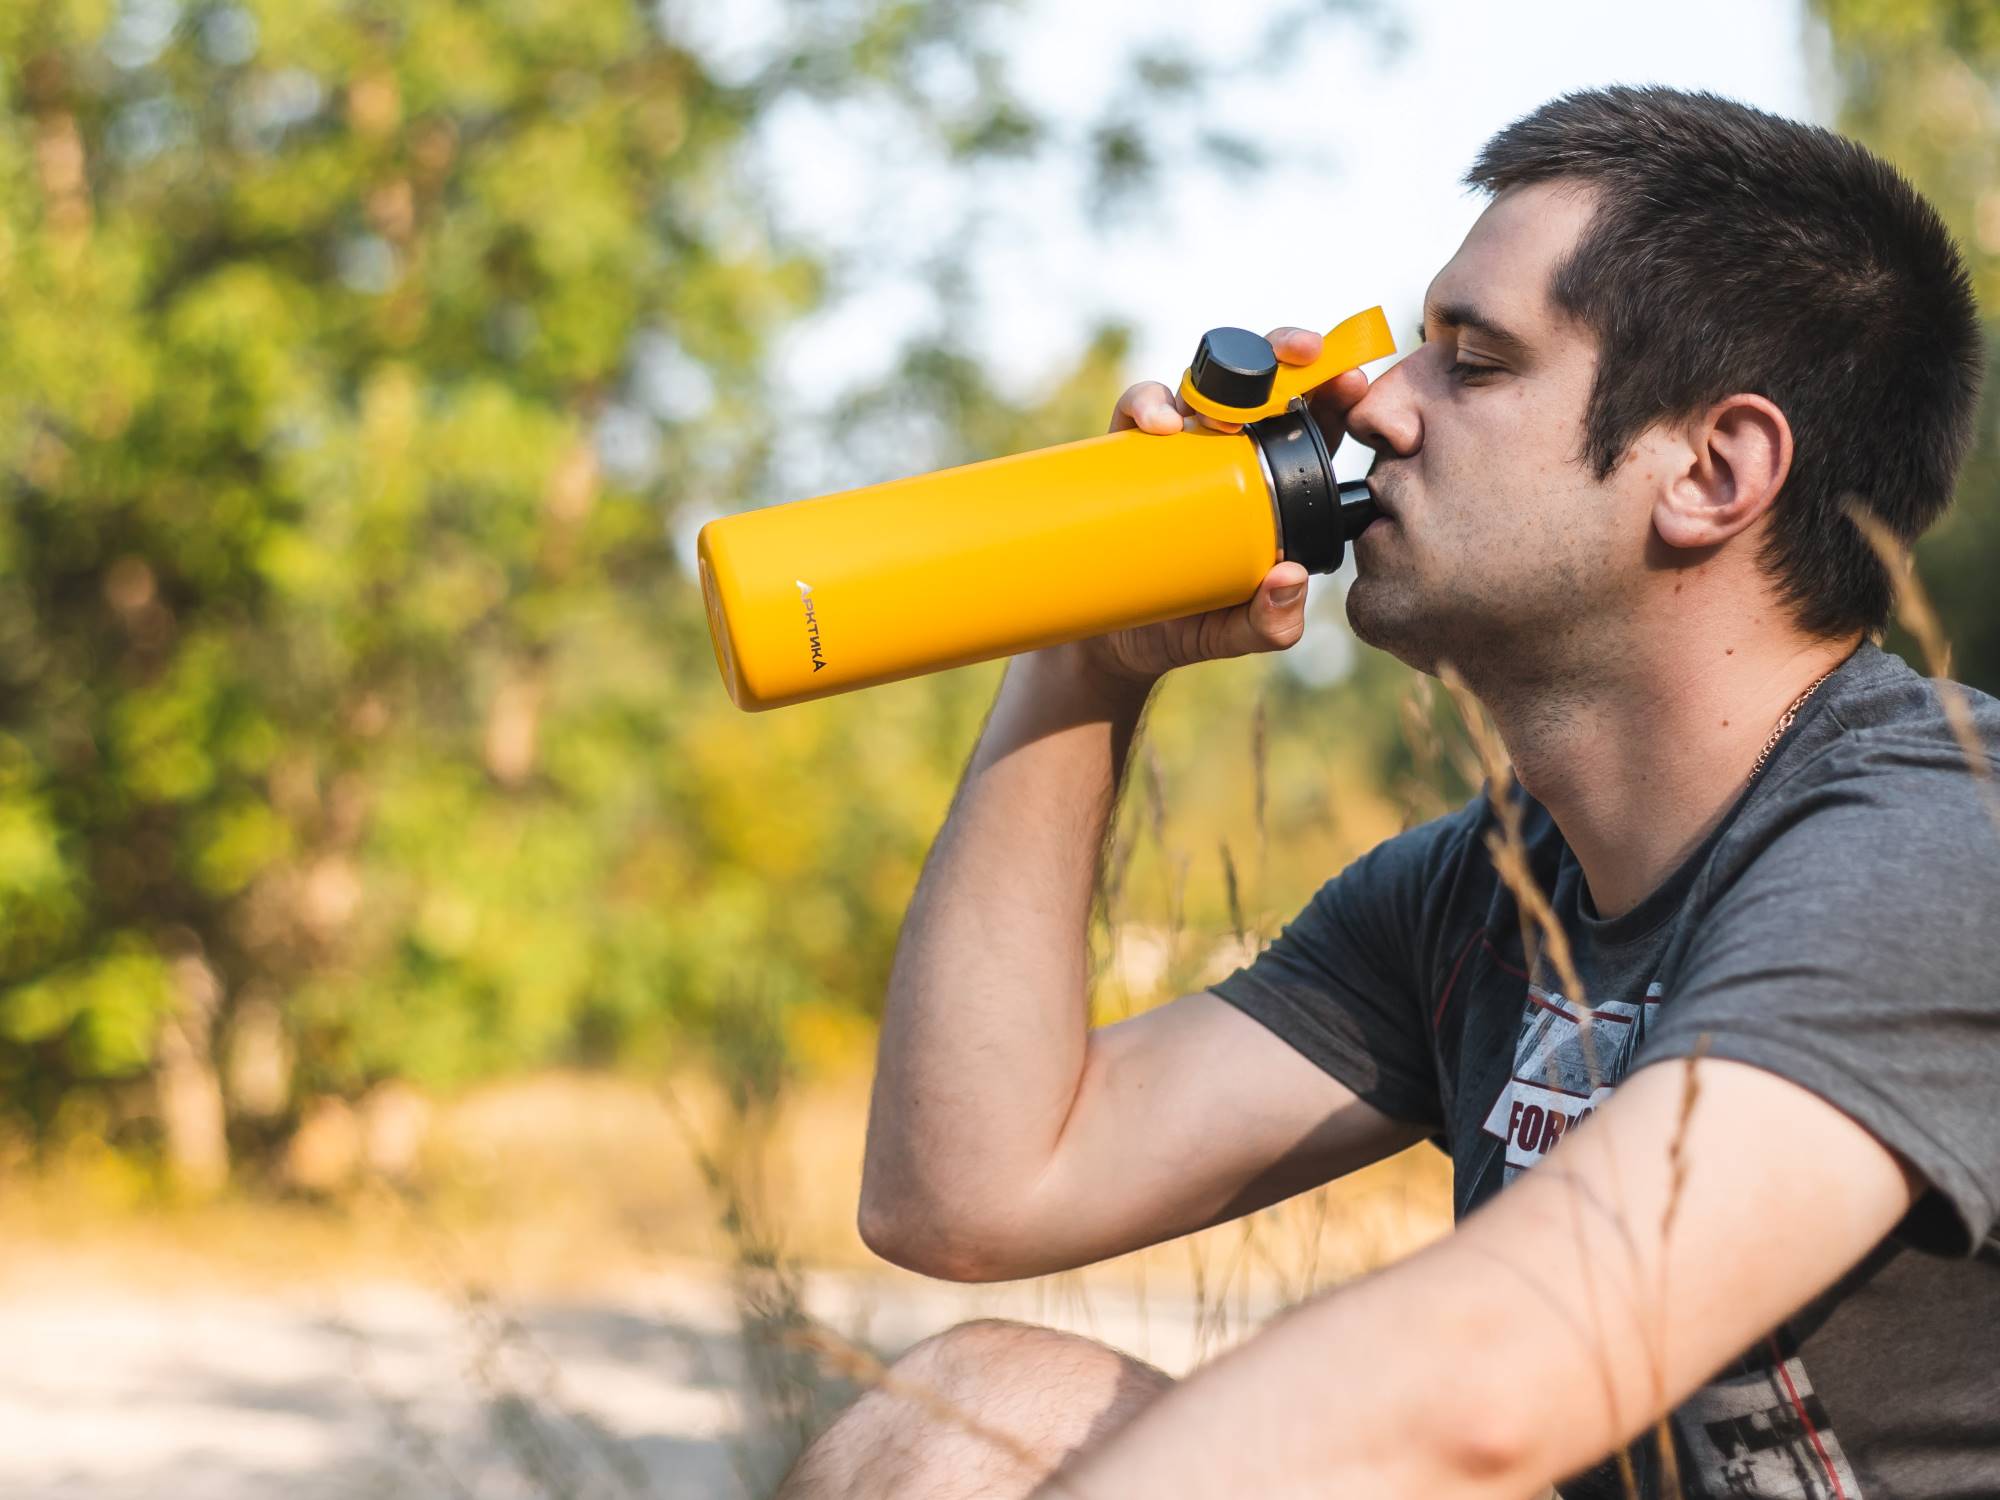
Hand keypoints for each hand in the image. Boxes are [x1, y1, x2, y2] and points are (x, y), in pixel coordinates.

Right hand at [1073, 327, 1369, 685]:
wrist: (1114, 641)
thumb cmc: (1192, 627)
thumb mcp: (1242, 633)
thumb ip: (1273, 622)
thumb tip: (1289, 578)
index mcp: (1275, 476)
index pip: (1313, 419)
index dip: (1336, 388)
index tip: (1354, 382)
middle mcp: (1228, 449)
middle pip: (1262, 379)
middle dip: (1285, 351)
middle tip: (1303, 354)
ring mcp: (1178, 447)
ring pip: (1202, 382)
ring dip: (1221, 372)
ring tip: (1226, 414)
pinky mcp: (1127, 453)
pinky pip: (1136, 409)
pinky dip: (1148, 404)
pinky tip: (1163, 427)